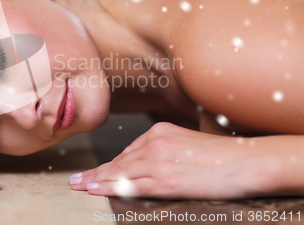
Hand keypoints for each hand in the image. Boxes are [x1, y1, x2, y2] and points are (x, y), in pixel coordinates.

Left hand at [70, 122, 270, 198]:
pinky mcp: (165, 181)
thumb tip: (149, 162)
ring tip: (79, 186)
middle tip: (76, 179)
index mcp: (160, 131)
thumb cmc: (223, 154)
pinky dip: (109, 188)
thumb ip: (166, 148)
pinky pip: (130, 185)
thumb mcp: (188, 141)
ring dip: (96, 180)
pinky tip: (95, 190)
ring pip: (119, 172)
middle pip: (118, 160)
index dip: (110, 164)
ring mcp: (158, 162)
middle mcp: (154, 143)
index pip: (128, 151)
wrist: (247, 160)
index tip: (96, 170)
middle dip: (95, 171)